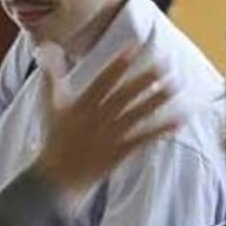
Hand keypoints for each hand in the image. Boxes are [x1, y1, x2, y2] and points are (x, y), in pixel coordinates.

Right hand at [32, 46, 175, 195]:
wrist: (55, 179)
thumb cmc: (54, 139)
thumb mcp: (50, 106)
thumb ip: (52, 76)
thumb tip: (48, 47)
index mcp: (81, 105)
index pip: (102, 80)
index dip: (118, 63)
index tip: (134, 47)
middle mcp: (96, 119)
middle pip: (124, 95)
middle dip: (144, 78)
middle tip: (165, 63)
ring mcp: (108, 137)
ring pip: (136, 115)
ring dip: (156, 100)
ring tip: (174, 86)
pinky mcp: (118, 153)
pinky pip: (142, 140)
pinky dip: (160, 131)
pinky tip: (177, 122)